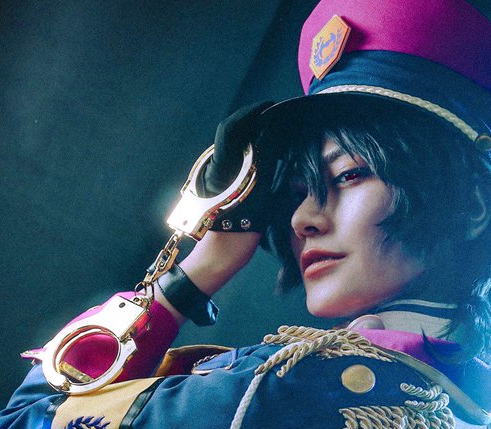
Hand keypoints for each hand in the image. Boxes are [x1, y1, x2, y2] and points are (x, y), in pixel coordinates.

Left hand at [202, 101, 279, 232]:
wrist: (215, 258)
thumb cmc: (234, 234)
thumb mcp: (257, 199)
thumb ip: (265, 166)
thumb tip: (274, 139)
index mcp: (219, 166)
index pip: (231, 128)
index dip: (251, 114)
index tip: (271, 108)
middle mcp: (212, 166)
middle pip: (232, 135)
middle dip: (254, 125)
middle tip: (278, 122)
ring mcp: (212, 176)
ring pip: (233, 149)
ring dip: (252, 139)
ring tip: (276, 137)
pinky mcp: (215, 186)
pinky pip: (234, 162)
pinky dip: (250, 154)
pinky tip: (266, 159)